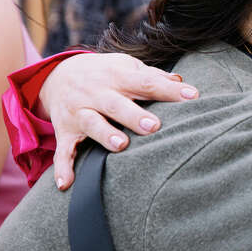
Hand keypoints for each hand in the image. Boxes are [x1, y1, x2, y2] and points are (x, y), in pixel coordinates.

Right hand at [39, 53, 198, 189]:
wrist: (58, 75)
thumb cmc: (107, 74)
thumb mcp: (128, 67)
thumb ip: (153, 76)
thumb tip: (180, 81)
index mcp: (118, 76)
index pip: (147, 82)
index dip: (169, 90)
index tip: (193, 96)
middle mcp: (97, 93)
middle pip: (116, 104)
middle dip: (133, 115)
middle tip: (154, 126)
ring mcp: (79, 112)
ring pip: (91, 123)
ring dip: (104, 134)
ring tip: (121, 145)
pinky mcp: (65, 130)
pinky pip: (63, 150)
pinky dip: (62, 167)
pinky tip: (66, 183)